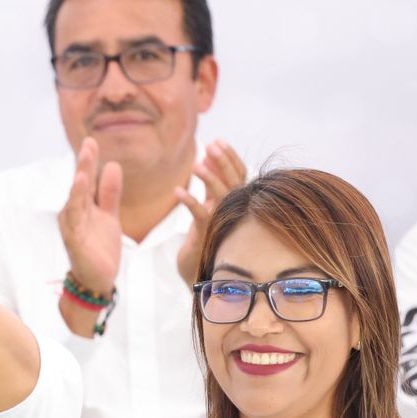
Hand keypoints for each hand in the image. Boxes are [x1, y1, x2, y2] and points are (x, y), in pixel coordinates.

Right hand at [57, 137, 122, 296]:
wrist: (98, 279)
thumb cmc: (99, 248)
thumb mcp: (109, 216)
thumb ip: (109, 193)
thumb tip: (112, 166)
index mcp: (81, 206)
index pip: (86, 180)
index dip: (89, 161)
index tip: (92, 141)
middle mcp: (73, 212)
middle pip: (79, 184)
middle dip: (84, 163)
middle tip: (89, 142)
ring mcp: (72, 225)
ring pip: (76, 197)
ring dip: (80, 177)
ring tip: (86, 158)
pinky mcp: (73, 237)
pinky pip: (74, 216)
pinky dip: (76, 199)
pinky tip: (80, 185)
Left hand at [174, 139, 246, 283]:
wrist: (197, 276)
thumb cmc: (202, 242)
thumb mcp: (207, 208)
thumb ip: (210, 186)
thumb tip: (208, 157)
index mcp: (233, 203)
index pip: (239, 175)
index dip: (230, 157)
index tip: (218, 141)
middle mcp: (231, 212)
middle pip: (235, 182)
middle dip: (223, 161)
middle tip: (211, 145)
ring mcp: (221, 224)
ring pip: (221, 197)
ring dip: (209, 179)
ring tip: (195, 165)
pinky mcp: (206, 237)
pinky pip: (200, 216)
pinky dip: (190, 202)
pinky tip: (177, 191)